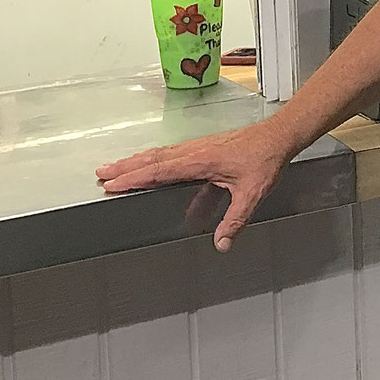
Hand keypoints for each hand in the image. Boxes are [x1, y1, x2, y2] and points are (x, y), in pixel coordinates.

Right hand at [96, 122, 297, 250]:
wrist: (278, 136)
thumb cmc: (265, 159)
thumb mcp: (252, 194)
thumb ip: (235, 220)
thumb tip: (222, 243)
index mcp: (200, 160)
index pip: (159, 170)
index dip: (134, 177)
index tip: (113, 183)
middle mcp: (194, 150)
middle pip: (152, 159)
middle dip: (125, 167)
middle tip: (101, 174)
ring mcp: (198, 146)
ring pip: (160, 154)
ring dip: (136, 161)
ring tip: (115, 169)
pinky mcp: (204, 147)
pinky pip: (171, 154)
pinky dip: (154, 159)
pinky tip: (151, 166)